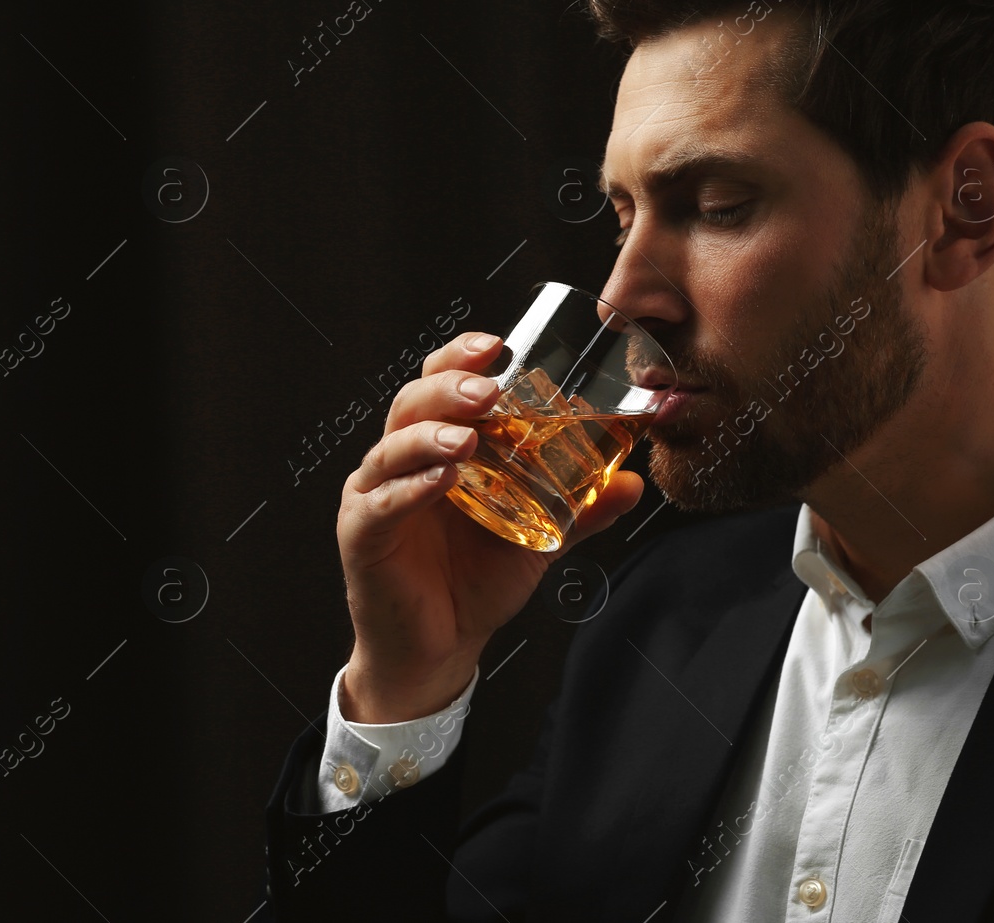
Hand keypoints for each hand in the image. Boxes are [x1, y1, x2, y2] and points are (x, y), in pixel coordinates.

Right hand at [336, 331, 644, 722]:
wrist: (440, 649)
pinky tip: (442, 481)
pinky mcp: (362, 535)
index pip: (440, 384)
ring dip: (430, 435)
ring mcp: (375, 496)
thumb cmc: (475, 583)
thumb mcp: (537, 538)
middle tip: (489, 390)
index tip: (498, 345)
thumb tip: (631, 482)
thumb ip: (579, 509)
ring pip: (392, 448)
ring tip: (467, 438)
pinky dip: (410, 489)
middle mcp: (400, 462)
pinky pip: (381, 504)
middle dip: (448, 388)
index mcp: (437, 448)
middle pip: (411, 403)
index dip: (462, 358)